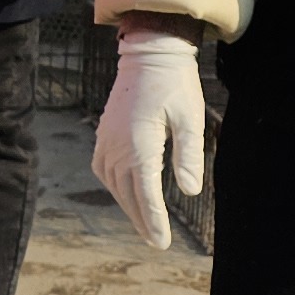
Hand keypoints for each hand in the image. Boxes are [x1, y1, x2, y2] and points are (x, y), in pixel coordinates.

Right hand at [91, 24, 207, 248]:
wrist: (149, 53)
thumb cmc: (175, 84)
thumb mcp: (191, 119)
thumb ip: (190, 155)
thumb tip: (190, 190)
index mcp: (139, 143)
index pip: (145, 192)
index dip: (154, 219)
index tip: (162, 241)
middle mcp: (117, 145)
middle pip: (127, 193)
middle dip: (142, 220)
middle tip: (156, 241)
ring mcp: (107, 139)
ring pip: (113, 184)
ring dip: (127, 205)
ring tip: (144, 223)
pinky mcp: (104, 133)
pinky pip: (103, 169)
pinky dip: (114, 186)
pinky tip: (125, 192)